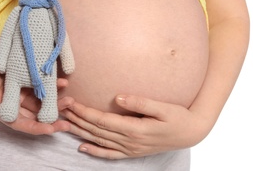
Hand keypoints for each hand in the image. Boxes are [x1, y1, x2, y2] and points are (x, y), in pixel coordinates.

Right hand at [0, 26, 69, 134]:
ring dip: (56, 102)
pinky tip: (63, 82)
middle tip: (67, 121)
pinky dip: (53, 85)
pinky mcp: (28, 77)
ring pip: (42, 100)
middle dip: (51, 118)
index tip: (51, 129)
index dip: (36, 127)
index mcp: (1, 105)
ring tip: (70, 100)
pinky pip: (43, 83)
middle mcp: (13, 99)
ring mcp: (22, 88)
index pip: (20, 122)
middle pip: (34, 114)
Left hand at [58, 95, 211, 158]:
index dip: (85, 112)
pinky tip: (82, 147)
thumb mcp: (163, 107)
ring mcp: (130, 149)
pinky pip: (109, 154)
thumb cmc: (178, 117)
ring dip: (81, 132)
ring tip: (65, 124)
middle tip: (61, 109)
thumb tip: (117, 97)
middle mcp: (129, 141)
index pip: (102, 120)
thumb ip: (140, 102)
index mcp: (135, 128)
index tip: (71, 102)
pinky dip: (95, 151)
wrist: (190, 133)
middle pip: (97, 130)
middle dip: (78, 119)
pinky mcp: (133, 152)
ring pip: (99, 141)